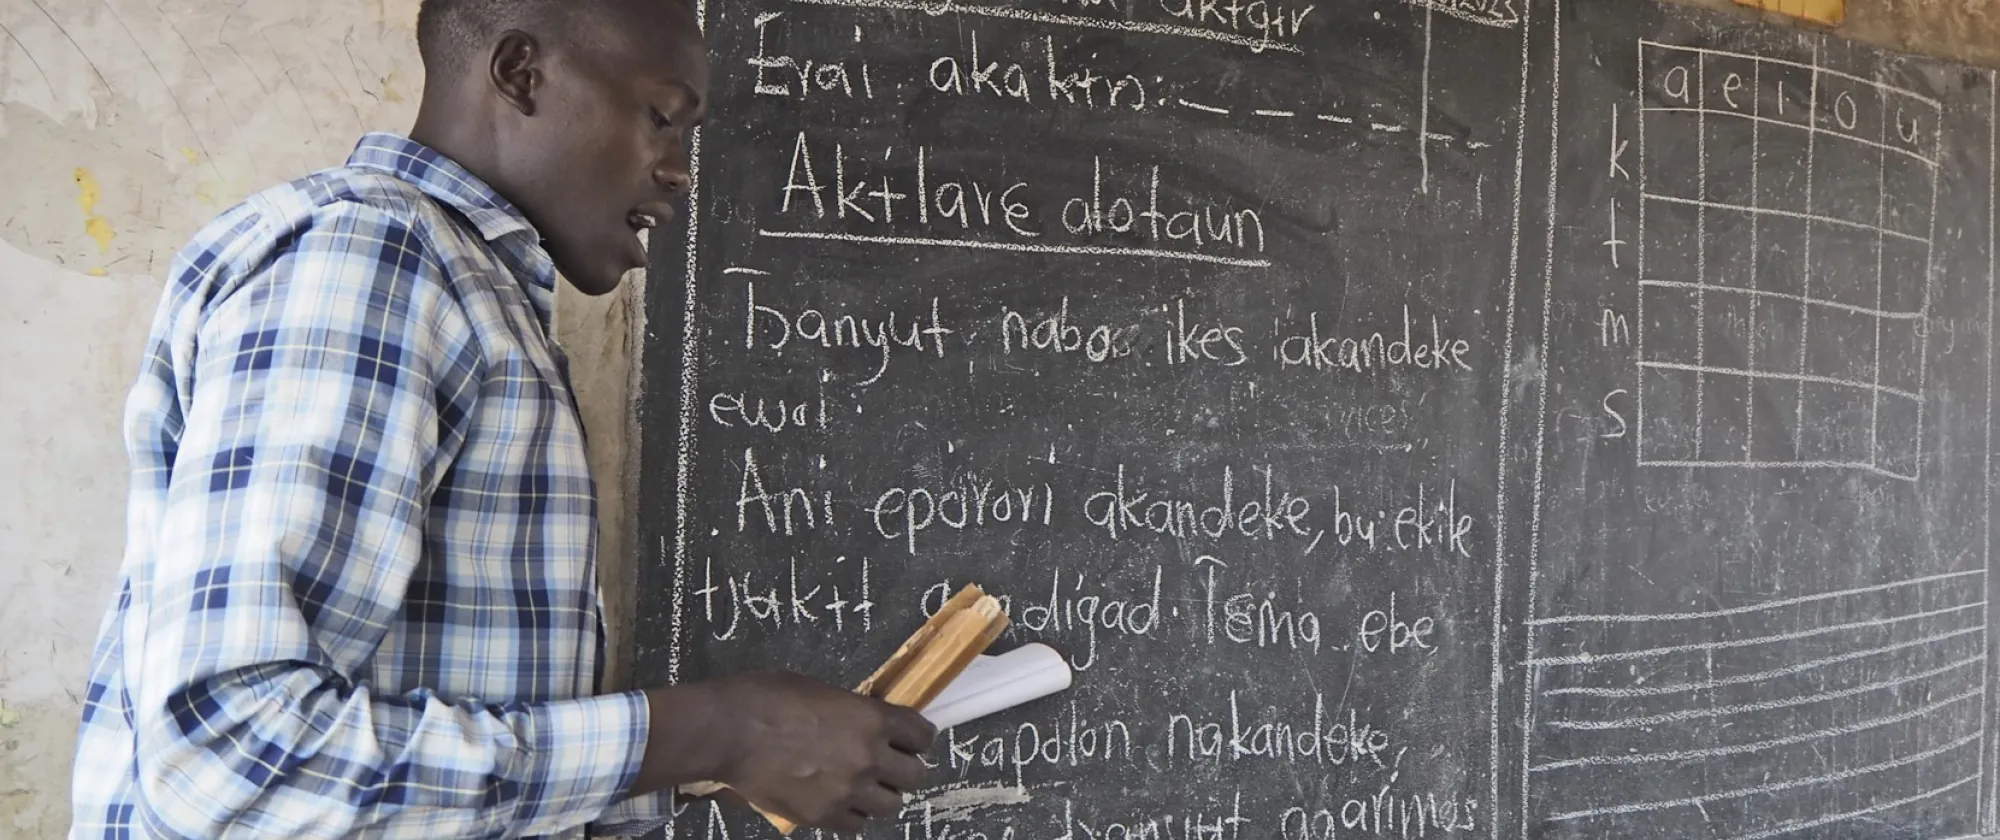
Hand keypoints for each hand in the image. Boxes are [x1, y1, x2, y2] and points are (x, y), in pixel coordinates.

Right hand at [635, 671, 935, 833]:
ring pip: (890, 805)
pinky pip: (856, 825)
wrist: (728, 733)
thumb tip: (862, 722)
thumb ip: (851, 711)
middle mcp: (869, 758)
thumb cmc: (767, 697)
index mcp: (872, 719)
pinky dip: (851, 815)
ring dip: (880, 795)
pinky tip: (837, 802)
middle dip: (904, 769)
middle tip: (887, 765)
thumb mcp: (820, 691)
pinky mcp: (823, 817)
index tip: (910, 739)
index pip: (922, 735)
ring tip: (861, 787)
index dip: (918, 738)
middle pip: (915, 776)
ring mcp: (848, 792)